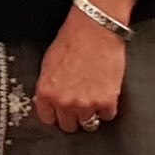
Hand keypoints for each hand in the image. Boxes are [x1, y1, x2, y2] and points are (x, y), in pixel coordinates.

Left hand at [33, 13, 127, 133]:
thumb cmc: (72, 40)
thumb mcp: (49, 64)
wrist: (94, 29)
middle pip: (68, 125)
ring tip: (93, 98)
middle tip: (79, 105)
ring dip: (91, 113)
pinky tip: (105, 93)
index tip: (60, 112)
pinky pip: (107, 116)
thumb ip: (49, 86)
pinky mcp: (107, 101)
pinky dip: (107, 107)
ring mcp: (86, 104)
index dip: (55, 114)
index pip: (47, 118)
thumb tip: (50, 98)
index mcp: (46, 92)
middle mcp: (64, 101)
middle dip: (73, 116)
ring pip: (88, 124)